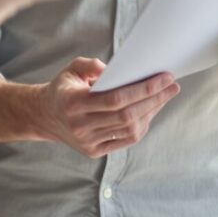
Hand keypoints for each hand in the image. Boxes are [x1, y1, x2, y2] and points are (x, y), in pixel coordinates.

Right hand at [30, 57, 179, 157]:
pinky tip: (150, 112)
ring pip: (129, 129)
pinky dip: (141, 126)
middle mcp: (80, 126)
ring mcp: (87, 142)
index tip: (164, 78)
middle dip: (155, 99)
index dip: (143, 89)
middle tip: (173, 86)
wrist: (44, 116)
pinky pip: (125, 140)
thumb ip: (90, 65)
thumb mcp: (71, 69)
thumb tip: (114, 70)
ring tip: (164, 97)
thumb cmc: (64, 88)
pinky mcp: (93, 152)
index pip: (115, 99)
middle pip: (127, 115)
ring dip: (151, 112)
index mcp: (74, 103)